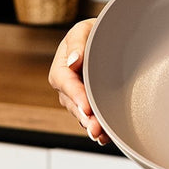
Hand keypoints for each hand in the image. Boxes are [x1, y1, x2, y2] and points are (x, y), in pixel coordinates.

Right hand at [47, 19, 107, 144]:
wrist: (107, 38)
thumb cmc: (93, 33)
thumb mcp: (84, 31)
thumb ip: (77, 43)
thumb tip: (73, 62)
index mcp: (61, 68)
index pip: (65, 82)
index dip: (76, 95)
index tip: (87, 106)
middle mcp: (67, 86)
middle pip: (72, 103)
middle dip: (84, 116)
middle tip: (95, 128)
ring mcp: (79, 97)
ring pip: (82, 114)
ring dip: (91, 125)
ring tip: (100, 135)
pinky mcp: (91, 104)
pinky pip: (92, 118)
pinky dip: (99, 128)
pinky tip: (106, 137)